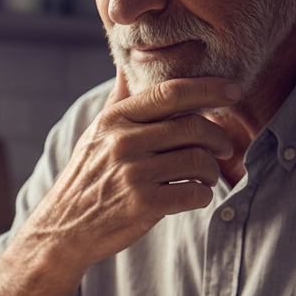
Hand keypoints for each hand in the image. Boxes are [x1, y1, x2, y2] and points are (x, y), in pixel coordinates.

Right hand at [17, 69, 239, 267]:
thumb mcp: (94, 135)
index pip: (171, 92)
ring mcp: (134, 174)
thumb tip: (127, 65)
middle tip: (223, 148)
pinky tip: (194, 196)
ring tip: (205, 177)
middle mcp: (123, 143)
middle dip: (219, 138)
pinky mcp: (144, 204)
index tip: (234, 92)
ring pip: (199, 161)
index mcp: (114, 121)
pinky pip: (196, 193)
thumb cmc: (86, 180)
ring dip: (212, 171)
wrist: (61, 230)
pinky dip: (203, 196)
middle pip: (194, 127)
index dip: (209, 89)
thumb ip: (117, 101)